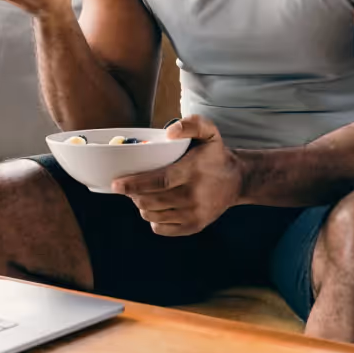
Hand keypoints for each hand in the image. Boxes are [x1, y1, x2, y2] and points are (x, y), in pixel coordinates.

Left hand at [112, 115, 243, 236]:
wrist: (236, 180)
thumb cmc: (215, 154)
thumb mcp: (209, 132)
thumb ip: (191, 124)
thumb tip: (169, 133)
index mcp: (194, 172)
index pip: (159, 181)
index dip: (134, 184)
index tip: (116, 184)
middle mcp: (194, 196)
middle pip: (151, 201)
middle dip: (134, 194)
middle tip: (129, 185)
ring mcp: (194, 214)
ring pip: (153, 215)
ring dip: (141, 205)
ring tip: (144, 194)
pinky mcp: (194, 227)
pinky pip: (161, 228)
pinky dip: (153, 218)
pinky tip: (157, 206)